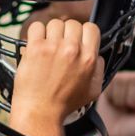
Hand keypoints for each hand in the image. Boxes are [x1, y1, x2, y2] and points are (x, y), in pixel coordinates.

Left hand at [8, 18, 102, 132]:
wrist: (40, 112)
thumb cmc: (64, 104)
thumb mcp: (93, 90)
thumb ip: (99, 69)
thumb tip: (97, 55)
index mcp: (88, 58)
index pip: (91, 28)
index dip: (84, 32)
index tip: (77, 39)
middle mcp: (72, 50)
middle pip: (72, 23)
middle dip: (67, 33)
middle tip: (61, 45)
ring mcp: (53, 47)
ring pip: (55, 23)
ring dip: (51, 33)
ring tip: (48, 46)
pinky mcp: (35, 48)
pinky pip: (36, 26)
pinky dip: (36, 33)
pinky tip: (37, 44)